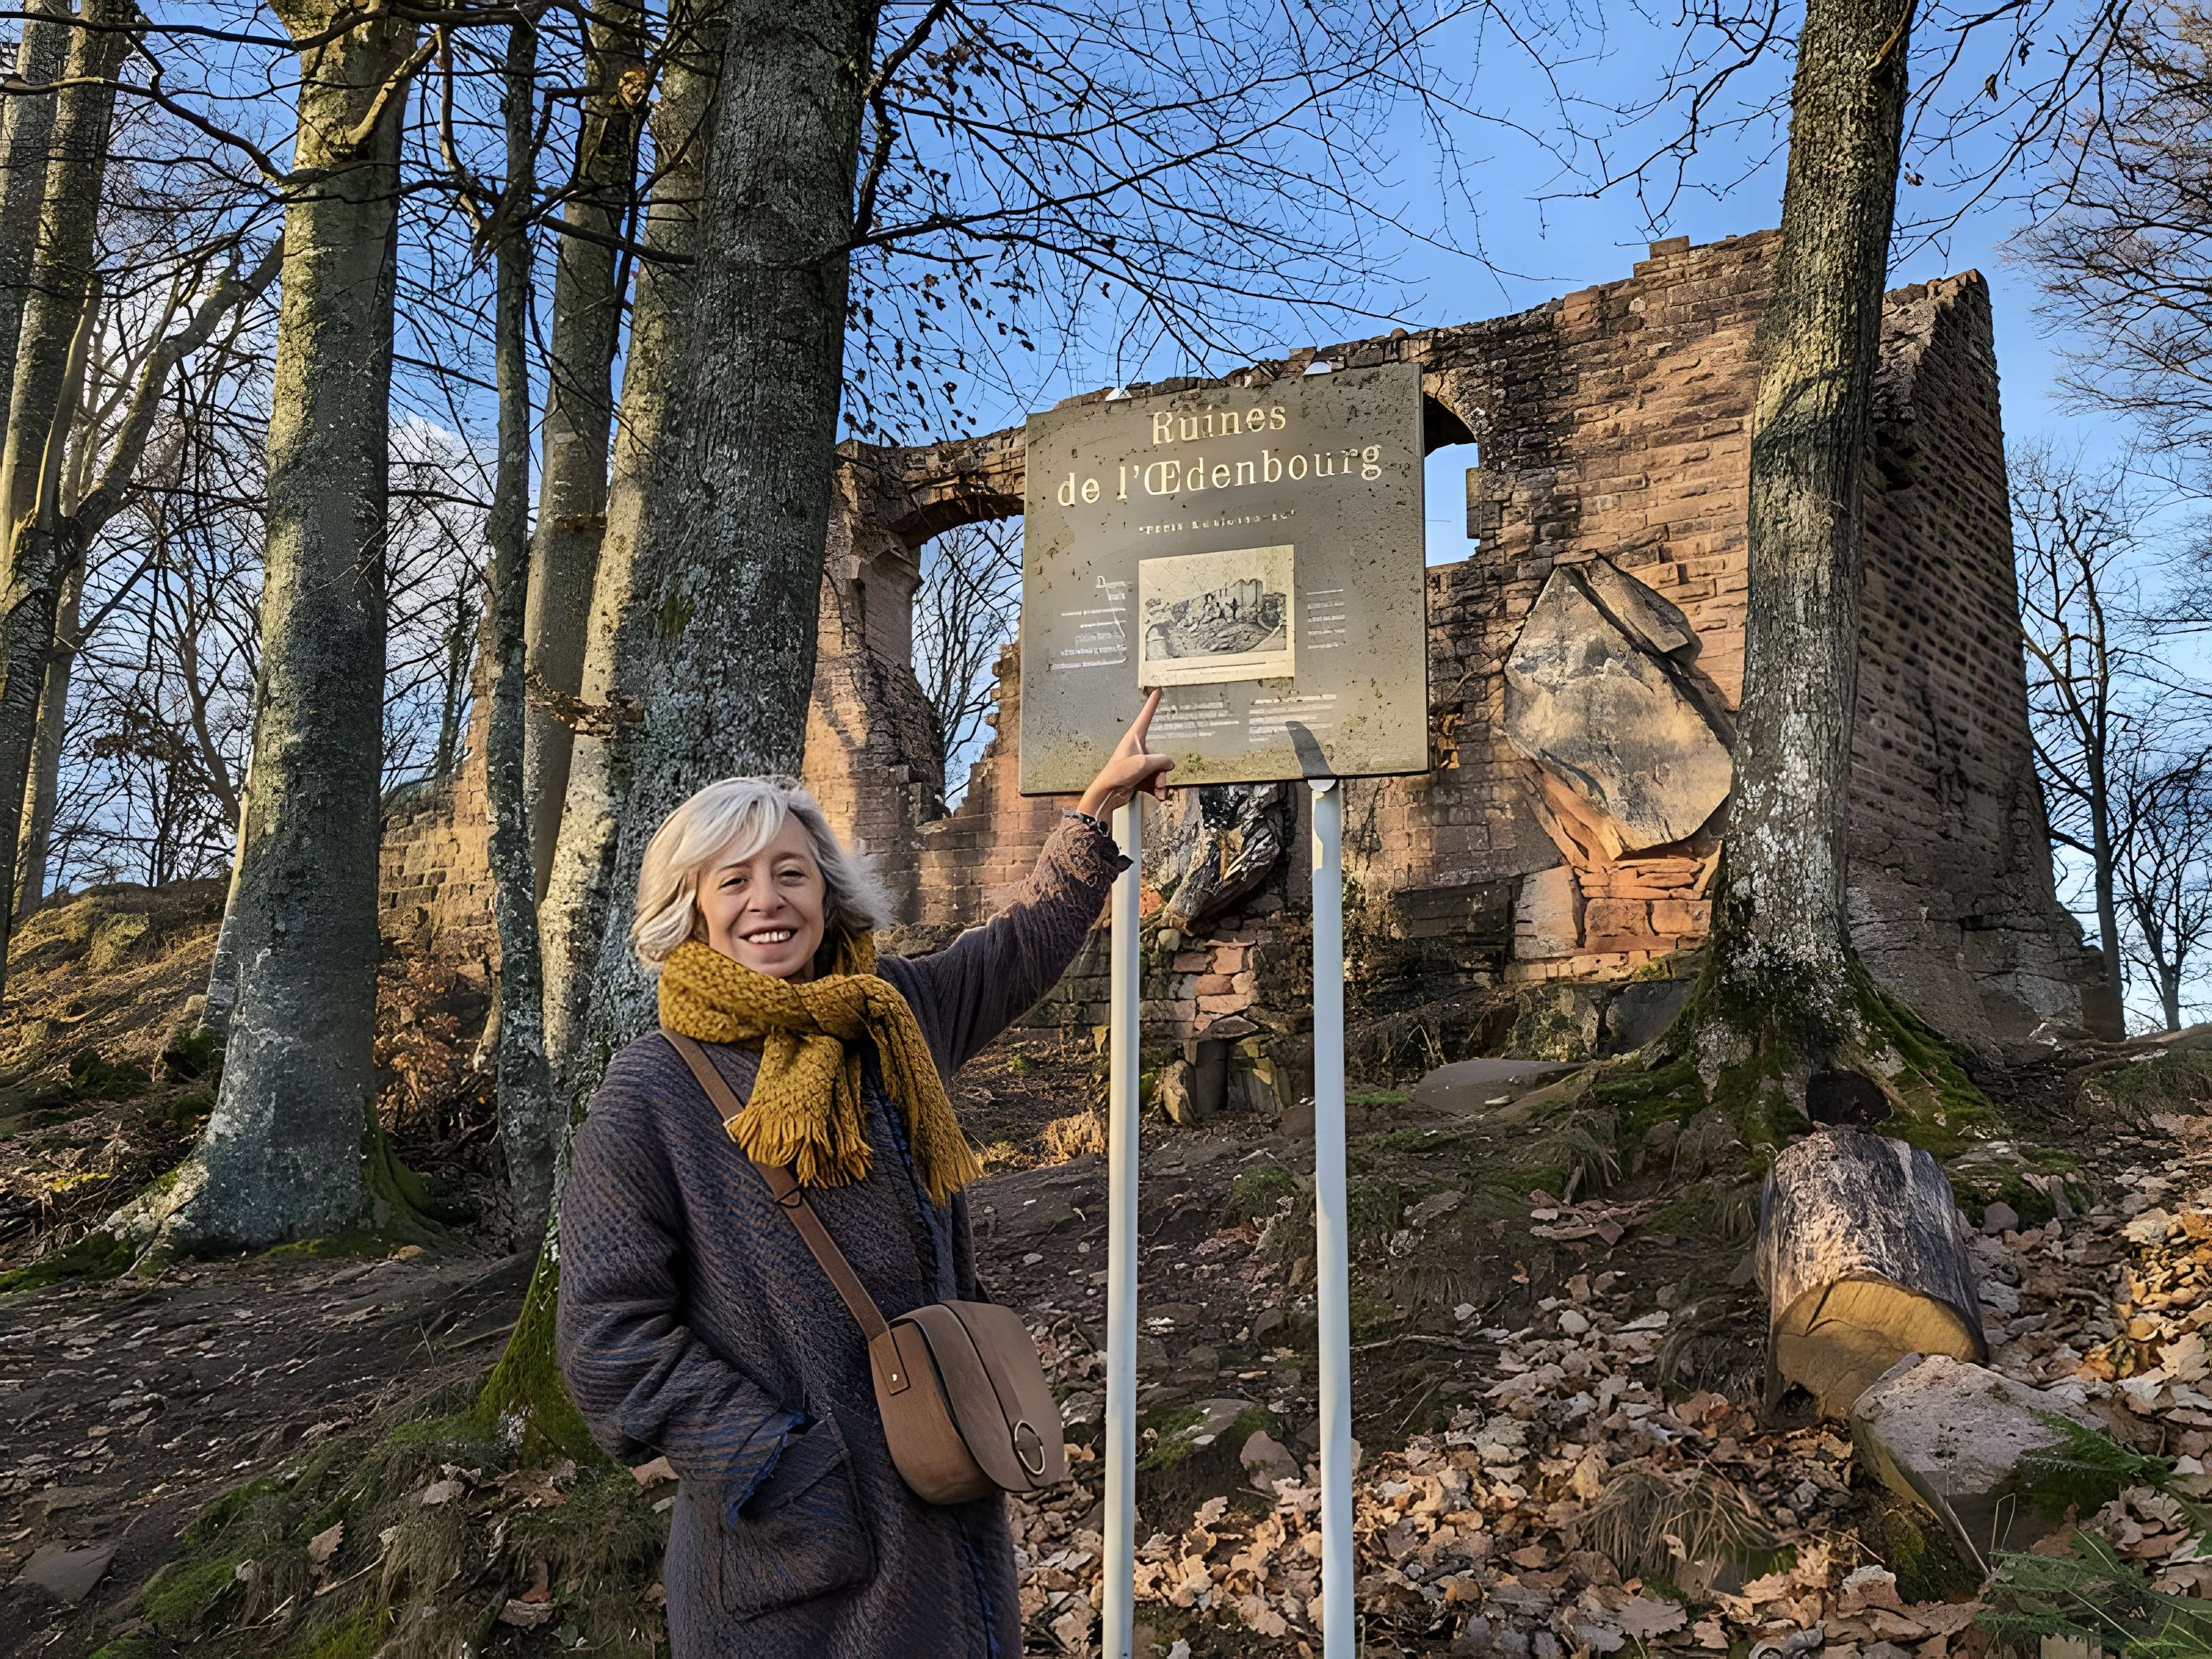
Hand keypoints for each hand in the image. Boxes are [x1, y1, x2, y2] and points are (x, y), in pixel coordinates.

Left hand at [1077, 689, 1174, 818]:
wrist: (1108, 794)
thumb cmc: (1117, 775)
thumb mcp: (1145, 763)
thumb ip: (1162, 760)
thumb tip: (1169, 763)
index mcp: (1134, 737)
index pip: (1146, 715)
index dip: (1152, 703)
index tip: (1157, 691)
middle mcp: (1136, 748)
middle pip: (1160, 754)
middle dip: (1163, 769)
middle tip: (1159, 778)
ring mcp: (1138, 763)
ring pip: (1158, 769)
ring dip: (1160, 782)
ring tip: (1157, 790)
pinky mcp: (1138, 776)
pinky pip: (1153, 779)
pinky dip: (1156, 788)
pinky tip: (1156, 795)